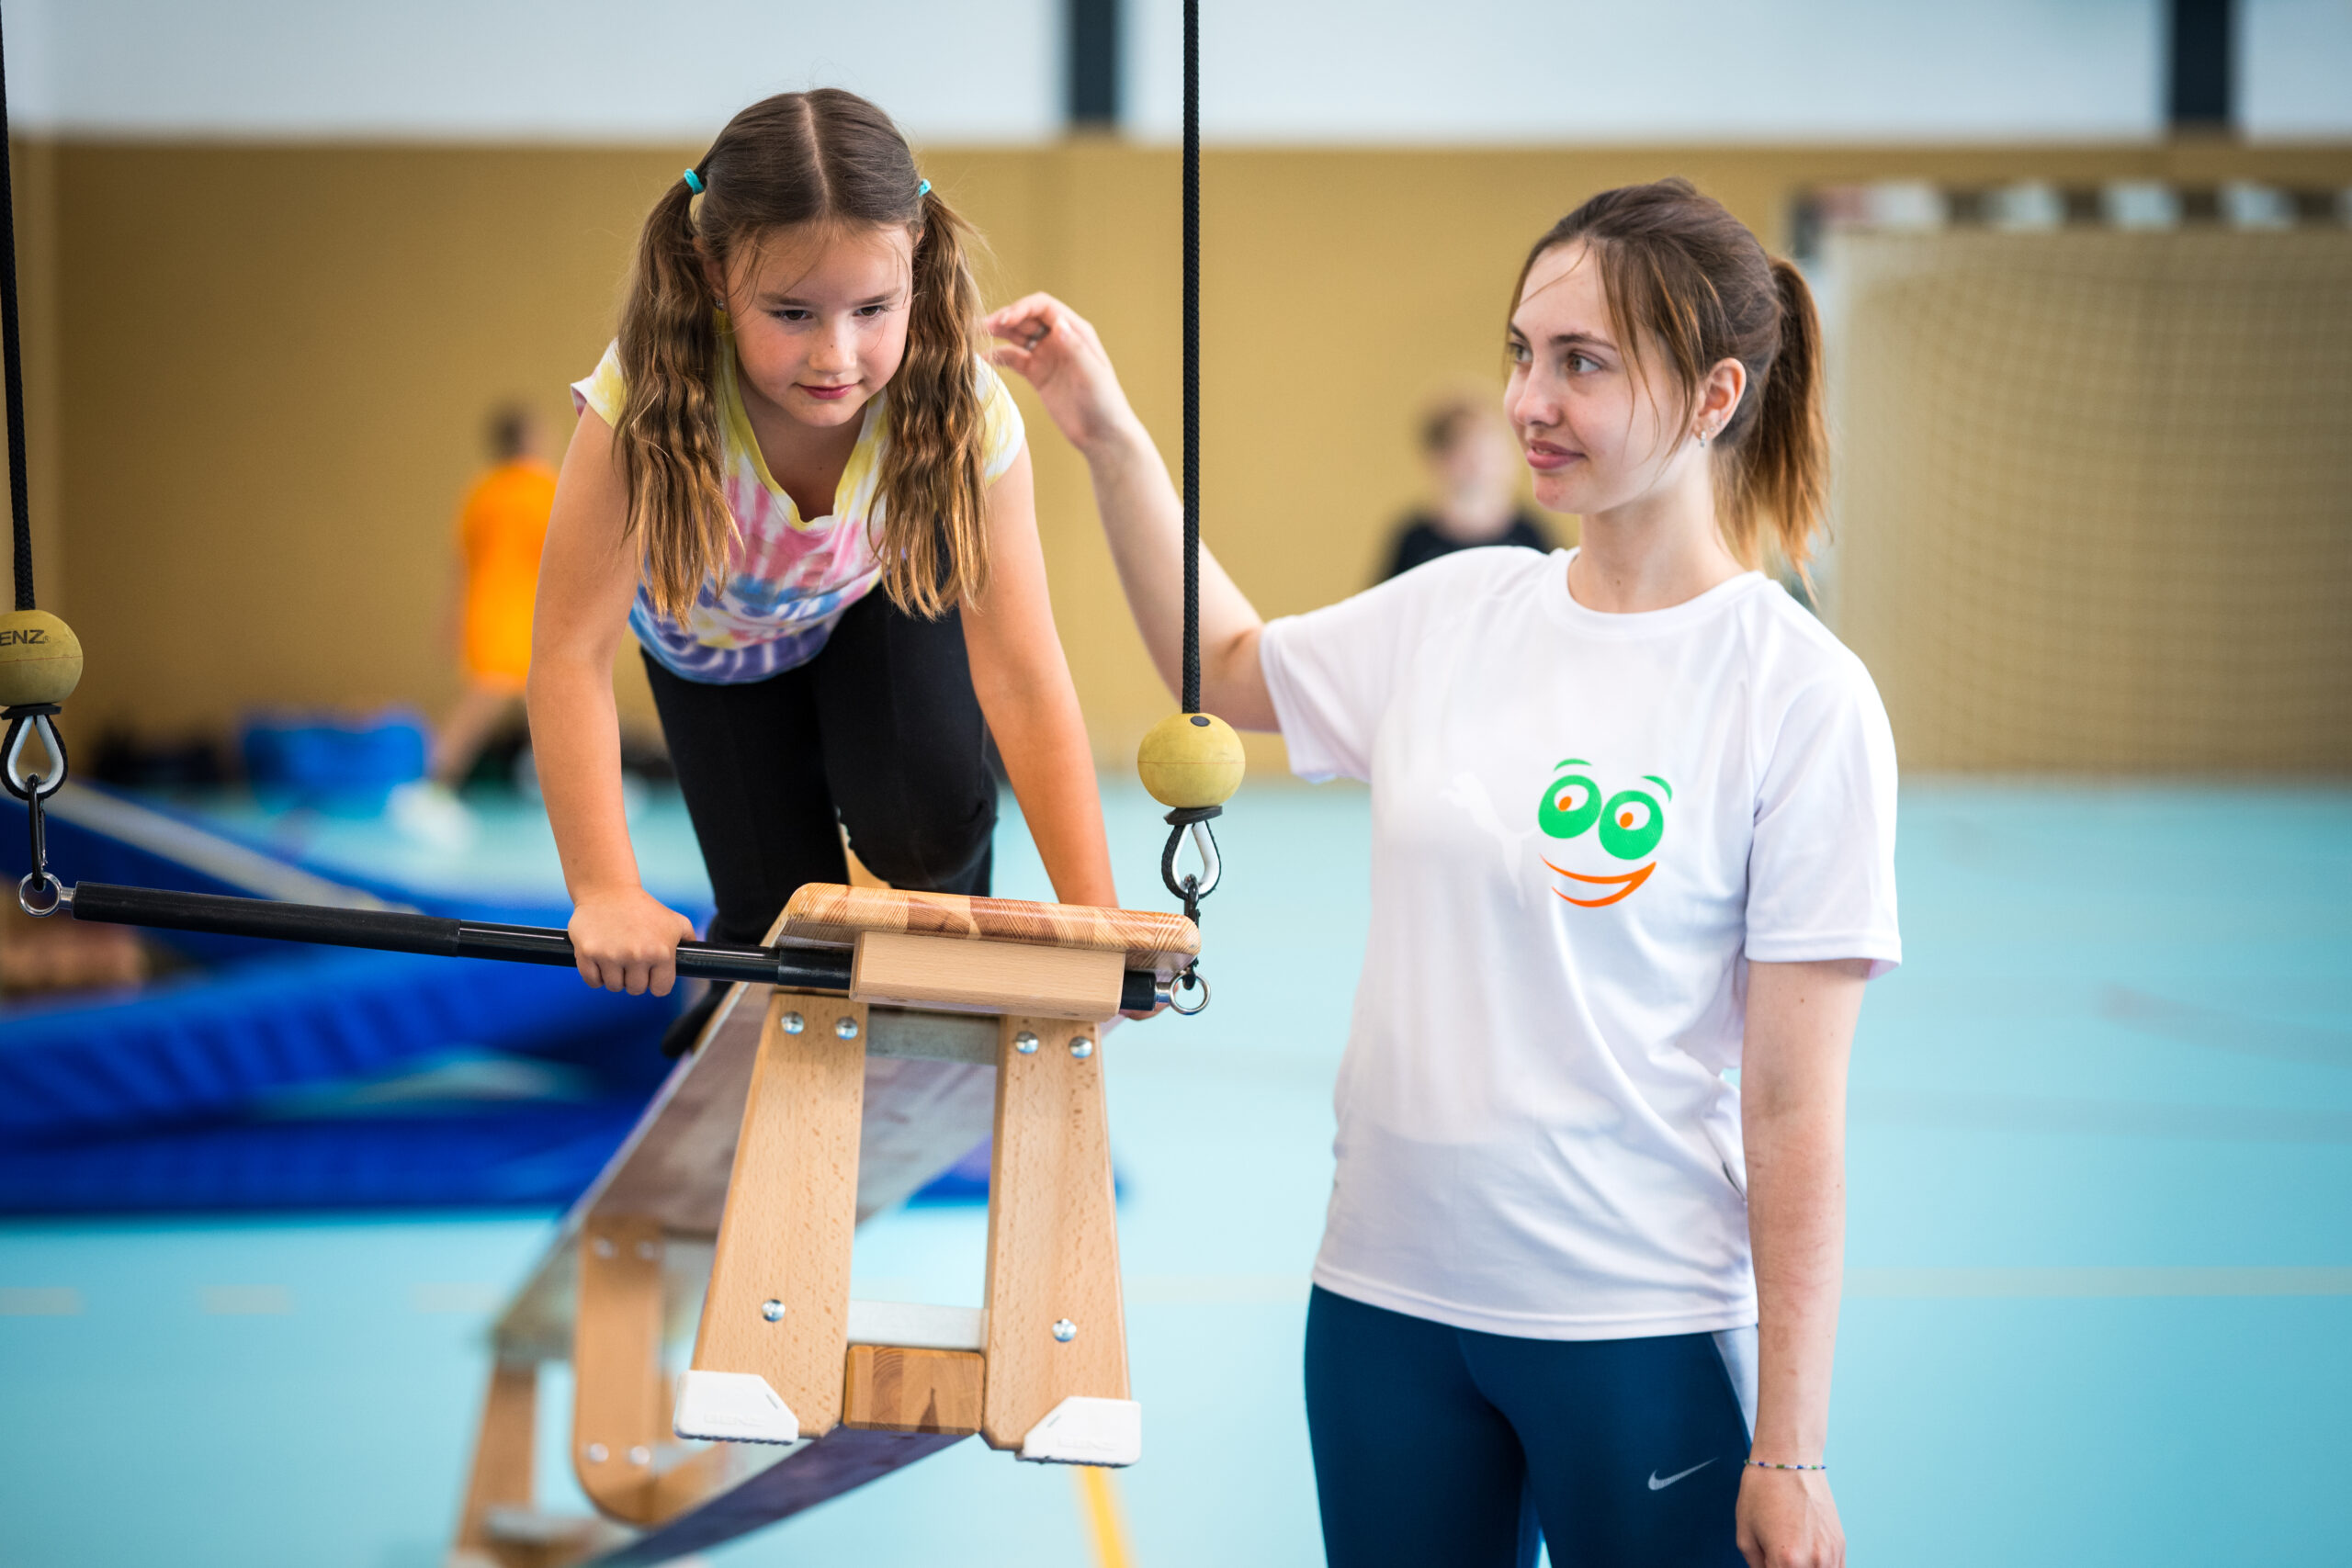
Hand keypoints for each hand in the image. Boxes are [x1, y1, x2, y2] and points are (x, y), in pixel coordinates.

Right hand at [567, 886, 696, 996]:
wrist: (609, 891)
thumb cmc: (644, 908)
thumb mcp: (674, 921)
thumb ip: (689, 940)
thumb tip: (701, 958)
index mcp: (661, 952)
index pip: (660, 989)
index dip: (655, 982)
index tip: (650, 973)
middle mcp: (637, 955)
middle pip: (635, 989)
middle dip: (634, 979)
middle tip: (631, 961)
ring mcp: (610, 955)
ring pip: (613, 986)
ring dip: (614, 977)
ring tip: (616, 957)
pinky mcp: (587, 953)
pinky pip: (592, 981)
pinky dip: (595, 976)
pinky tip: (600, 960)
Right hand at [985, 294, 1139, 453]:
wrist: (1101, 435)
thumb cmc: (1104, 403)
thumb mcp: (1092, 374)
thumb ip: (1074, 348)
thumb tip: (1057, 323)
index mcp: (1075, 331)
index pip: (1043, 307)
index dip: (1021, 309)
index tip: (1003, 321)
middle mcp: (1059, 338)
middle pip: (1025, 318)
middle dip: (1003, 319)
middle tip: (980, 328)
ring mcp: (1046, 356)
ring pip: (1016, 336)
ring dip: (996, 333)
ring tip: (973, 336)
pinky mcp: (1037, 374)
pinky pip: (1013, 359)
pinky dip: (997, 357)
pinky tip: (982, 359)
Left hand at [1736, 1466, 1842, 1567]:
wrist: (1790, 1460)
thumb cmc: (1762, 1491)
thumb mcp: (1745, 1535)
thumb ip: (1756, 1567)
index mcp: (1787, 1560)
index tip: (1768, 1563)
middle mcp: (1814, 1561)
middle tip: (1776, 1558)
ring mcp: (1831, 1554)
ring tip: (1792, 1555)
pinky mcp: (1840, 1544)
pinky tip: (1807, 1560)